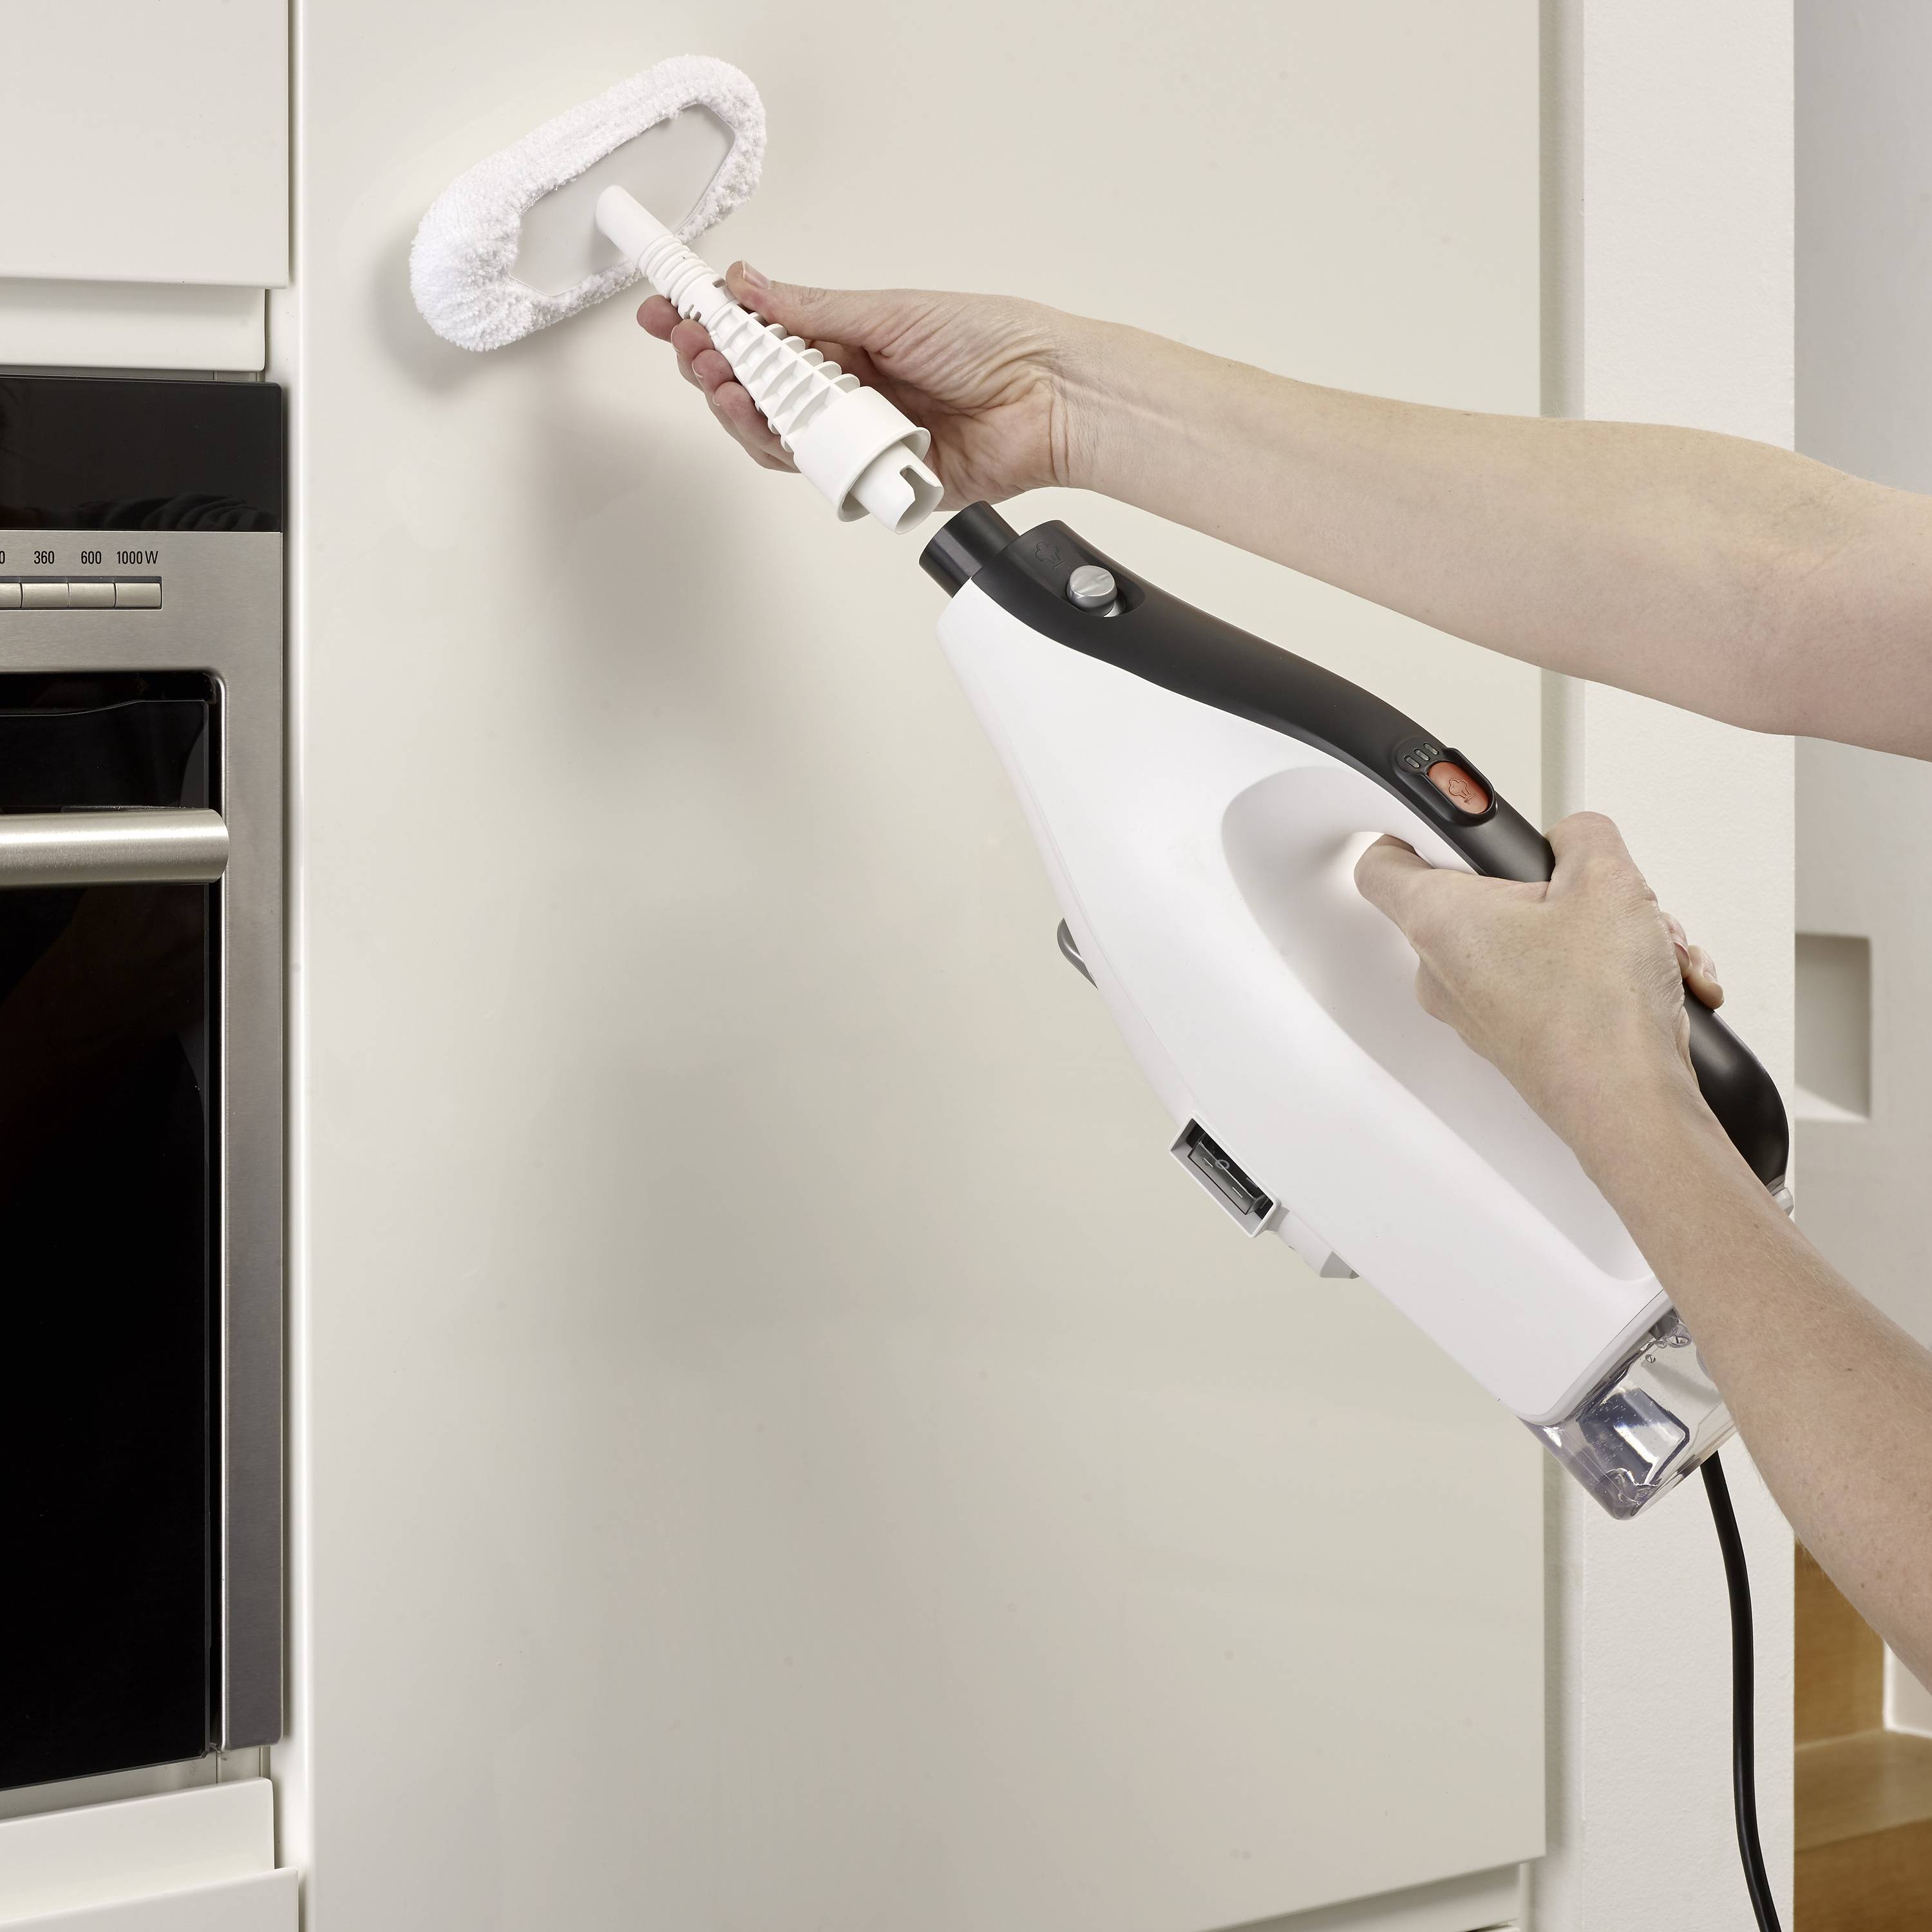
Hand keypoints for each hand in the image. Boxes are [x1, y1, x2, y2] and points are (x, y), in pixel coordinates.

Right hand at [637, 266, 1094, 506]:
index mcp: (851, 340)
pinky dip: (789, 453)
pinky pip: (820, 474)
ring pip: (781, 435)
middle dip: (718, 368)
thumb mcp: (891, 311)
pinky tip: (769, 425)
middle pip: (762, 388)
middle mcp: (850, 390)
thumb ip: (814, 309)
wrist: (1049, 399)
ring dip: (743, 409)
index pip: (766, 334)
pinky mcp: (877, 478)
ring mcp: (859, 436)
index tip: (673, 312)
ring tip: (725, 385)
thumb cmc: (993, 344)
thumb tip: (750, 286)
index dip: (716, 325)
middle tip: (692, 349)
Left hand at [1353, 812, 1722, 1158]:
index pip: (1382, 862)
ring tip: (1643, 946)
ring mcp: (1477, 1009)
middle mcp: (1442, 971)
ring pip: (1533, 939)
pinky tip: (1652, 980)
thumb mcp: (1606, 878)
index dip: (1410, 831)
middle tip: (1596, 892)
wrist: (1631, 1106)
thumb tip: (1577, 837)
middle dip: (1553, 888)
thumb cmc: (1600, 1010)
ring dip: (1596, 932)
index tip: (1445, 819)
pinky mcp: (1515, 1036)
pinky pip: (1554, 981)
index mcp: (1439, 921)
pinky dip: (1605, 973)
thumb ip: (1582, 834)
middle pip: (1482, 898)